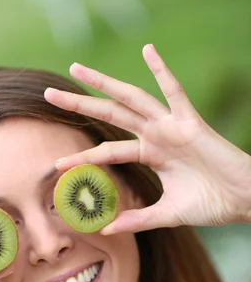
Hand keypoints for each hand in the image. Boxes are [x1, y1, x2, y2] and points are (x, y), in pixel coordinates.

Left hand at [44, 44, 250, 232]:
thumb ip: (137, 219)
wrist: (243, 201)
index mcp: (150, 154)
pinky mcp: (191, 124)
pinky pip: (176, 93)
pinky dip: (163, 72)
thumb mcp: (166, 214)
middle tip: (49, 95)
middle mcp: (156, 135)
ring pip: (131, 100)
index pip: (108, 151)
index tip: (57, 163)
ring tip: (77, 69)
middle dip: (80, 104)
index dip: (83, 156)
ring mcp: (171, 127)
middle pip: (110, 115)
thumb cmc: (210, 204)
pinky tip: (148, 51)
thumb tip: (106, 229)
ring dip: (104, 84)